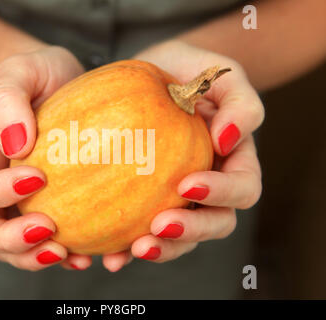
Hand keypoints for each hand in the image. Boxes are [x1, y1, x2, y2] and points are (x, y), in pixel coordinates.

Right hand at [0, 46, 92, 270]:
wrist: (61, 84)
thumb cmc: (36, 75)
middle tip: (48, 228)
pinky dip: (63, 255)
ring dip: (35, 256)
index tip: (37, 177)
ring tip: (68, 252)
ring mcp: (18, 204)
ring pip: (11, 249)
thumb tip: (17, 146)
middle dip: (9, 240)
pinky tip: (85, 254)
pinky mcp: (51, 209)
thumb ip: (9, 100)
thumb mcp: (20, 71)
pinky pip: (46, 243)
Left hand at [102, 40, 263, 268]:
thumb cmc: (190, 70)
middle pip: (214, 223)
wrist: (153, 72)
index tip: (186, 184)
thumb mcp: (221, 73)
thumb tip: (227, 140)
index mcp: (234, 162)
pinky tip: (108, 256)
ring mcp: (177, 198)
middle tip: (159, 227)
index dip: (221, 194)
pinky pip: (140, 230)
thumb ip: (239, 103)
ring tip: (133, 249)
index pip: (242, 188)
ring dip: (161, 248)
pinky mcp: (146, 201)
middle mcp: (210, 187)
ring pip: (180, 237)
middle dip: (189, 231)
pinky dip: (126, 247)